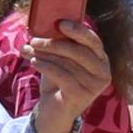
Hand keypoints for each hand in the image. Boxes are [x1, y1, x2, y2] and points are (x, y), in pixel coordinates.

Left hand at [22, 17, 109, 132]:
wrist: (56, 109)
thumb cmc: (59, 80)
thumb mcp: (60, 59)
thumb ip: (59, 45)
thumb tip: (40, 28)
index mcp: (101, 60)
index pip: (94, 42)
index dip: (78, 31)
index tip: (60, 23)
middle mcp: (103, 72)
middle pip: (80, 52)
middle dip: (55, 43)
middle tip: (35, 40)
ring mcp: (94, 86)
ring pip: (68, 63)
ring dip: (45, 55)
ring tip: (30, 52)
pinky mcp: (82, 96)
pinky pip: (62, 75)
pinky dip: (45, 66)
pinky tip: (34, 63)